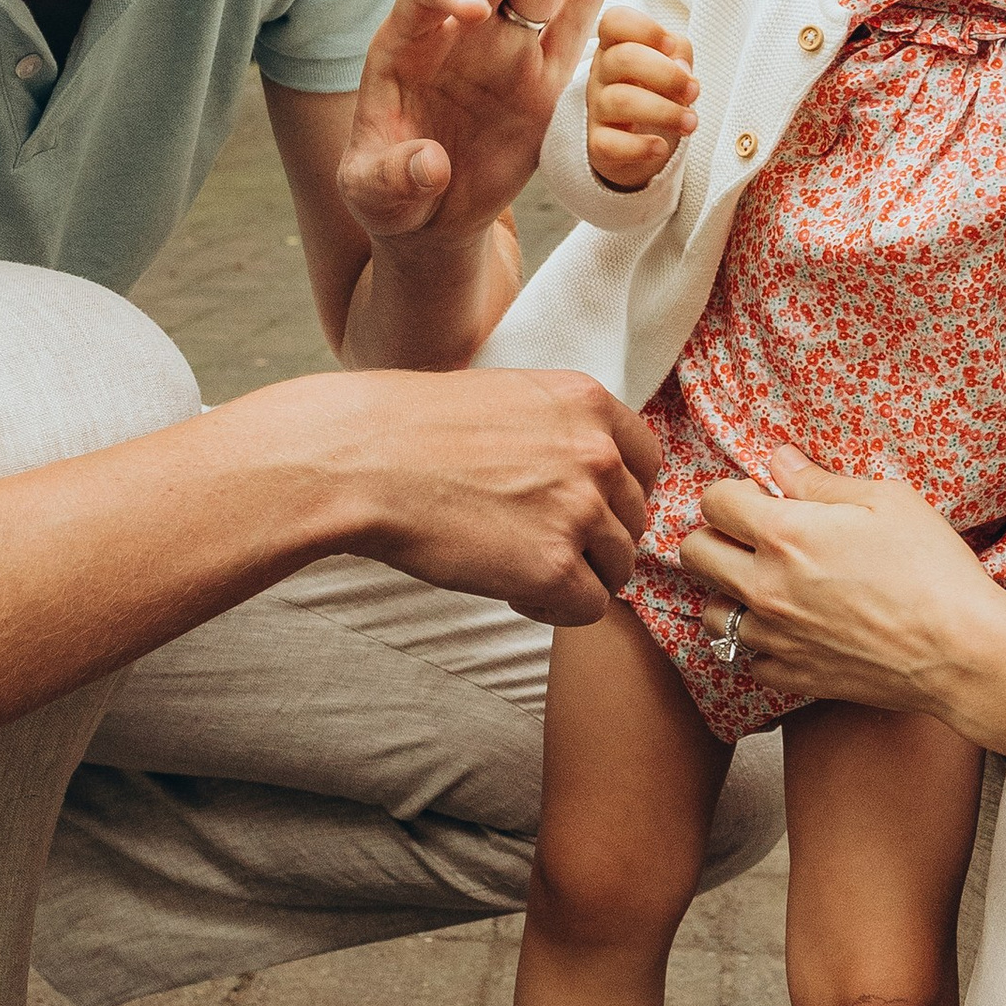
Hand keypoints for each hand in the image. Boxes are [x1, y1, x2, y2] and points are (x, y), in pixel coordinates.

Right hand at [322, 366, 655, 622]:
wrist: (359, 461)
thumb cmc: (408, 429)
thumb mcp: (504, 397)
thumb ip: (557, 430)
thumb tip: (584, 475)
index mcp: (586, 402)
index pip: (646, 462)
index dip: (617, 495)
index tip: (584, 511)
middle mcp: (596, 453)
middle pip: (633, 519)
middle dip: (594, 540)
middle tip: (538, 545)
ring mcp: (580, 510)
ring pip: (618, 567)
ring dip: (577, 576)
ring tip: (518, 567)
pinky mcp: (554, 567)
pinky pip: (588, 607)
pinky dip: (554, 608)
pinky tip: (510, 589)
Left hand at [340, 0, 614, 257]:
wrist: (431, 216)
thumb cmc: (389, 195)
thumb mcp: (372, 193)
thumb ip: (393, 176)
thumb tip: (432, 163)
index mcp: (404, 48)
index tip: (474, 8)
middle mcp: (457, 38)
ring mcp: (503, 54)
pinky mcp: (541, 82)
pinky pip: (568, 32)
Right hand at [587, 4, 698, 189]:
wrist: (638, 144)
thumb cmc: (655, 94)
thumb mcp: (671, 66)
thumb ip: (679, 55)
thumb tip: (681, 69)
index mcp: (617, 46)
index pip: (614, 21)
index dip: (645, 28)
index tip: (671, 46)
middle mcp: (601, 73)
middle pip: (623, 58)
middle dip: (667, 74)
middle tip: (693, 91)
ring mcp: (597, 109)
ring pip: (620, 101)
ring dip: (665, 111)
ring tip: (690, 123)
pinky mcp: (599, 144)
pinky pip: (610, 144)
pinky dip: (640, 147)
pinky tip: (661, 147)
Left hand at [677, 444, 1005, 750]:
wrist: (961, 652)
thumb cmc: (933, 570)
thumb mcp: (887, 501)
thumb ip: (821, 482)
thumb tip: (779, 463)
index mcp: (784, 535)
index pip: (713, 502)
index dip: (735, 492)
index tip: (762, 498)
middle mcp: (766, 587)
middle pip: (695, 554)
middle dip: (717, 536)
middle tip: (754, 536)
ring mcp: (775, 638)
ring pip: (712, 613)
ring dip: (730, 594)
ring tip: (769, 586)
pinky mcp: (792, 676)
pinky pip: (750, 658)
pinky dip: (762, 643)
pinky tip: (794, 629)